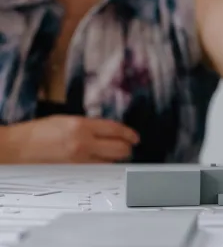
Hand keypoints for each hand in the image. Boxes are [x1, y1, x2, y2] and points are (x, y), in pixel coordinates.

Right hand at [0, 116, 139, 162]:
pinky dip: (101, 167)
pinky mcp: (72, 173)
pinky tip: (101, 164)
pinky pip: (95, 171)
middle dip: (127, 148)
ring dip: (115, 159)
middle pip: (118, 149)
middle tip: (129, 147)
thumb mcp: (66, 120)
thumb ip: (88, 126)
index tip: (134, 137)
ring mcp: (78, 160)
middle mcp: (83, 143)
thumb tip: (107, 132)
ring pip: (109, 163)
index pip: (115, 130)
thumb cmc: (37, 132)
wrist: (16, 148)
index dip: (129, 134)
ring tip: (115, 156)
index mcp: (82, 126)